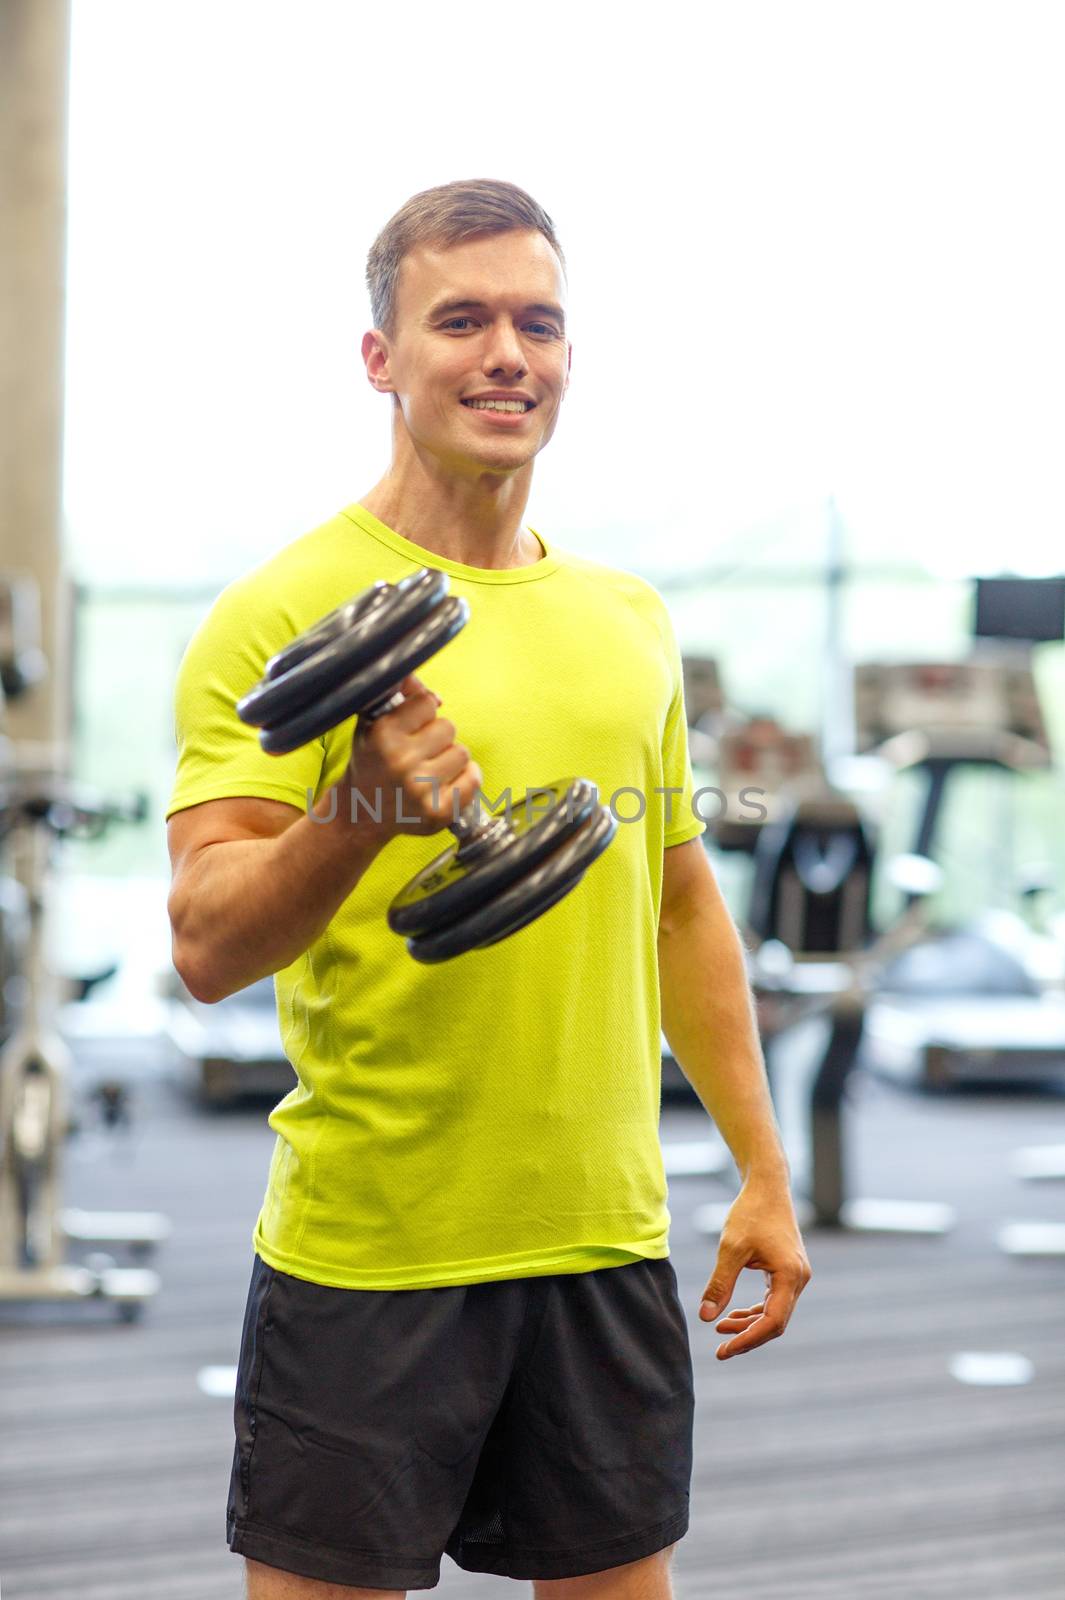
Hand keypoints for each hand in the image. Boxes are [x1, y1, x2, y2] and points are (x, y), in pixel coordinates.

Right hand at [346, 674, 482, 846]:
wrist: (362, 813)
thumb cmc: (371, 763)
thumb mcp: (373, 724)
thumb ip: (401, 697)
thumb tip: (437, 696)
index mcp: (383, 735)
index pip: (427, 703)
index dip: (421, 713)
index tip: (411, 726)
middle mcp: (401, 761)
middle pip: (448, 727)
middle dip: (437, 737)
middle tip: (420, 751)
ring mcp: (421, 788)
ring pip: (462, 753)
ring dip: (449, 758)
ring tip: (429, 768)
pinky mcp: (438, 811)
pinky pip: (473, 779)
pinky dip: (465, 779)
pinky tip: (445, 782)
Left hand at [697, 1175, 810, 1359]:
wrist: (767, 1186)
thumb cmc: (750, 1212)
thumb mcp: (731, 1249)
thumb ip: (720, 1284)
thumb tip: (706, 1318)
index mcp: (790, 1276)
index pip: (772, 1322)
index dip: (748, 1340)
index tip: (724, 1349)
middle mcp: (799, 1278)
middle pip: (775, 1322)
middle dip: (748, 1337)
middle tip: (720, 1350)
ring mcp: (796, 1275)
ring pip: (775, 1313)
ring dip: (749, 1324)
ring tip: (721, 1329)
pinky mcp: (789, 1270)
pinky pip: (774, 1300)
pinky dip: (755, 1311)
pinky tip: (733, 1315)